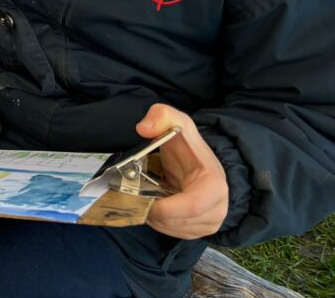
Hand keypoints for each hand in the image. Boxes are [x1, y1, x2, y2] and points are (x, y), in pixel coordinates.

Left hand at [138, 104, 228, 238]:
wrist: (200, 163)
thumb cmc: (188, 145)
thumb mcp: (176, 122)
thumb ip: (161, 116)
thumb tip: (143, 129)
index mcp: (214, 187)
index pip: (192, 206)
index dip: (165, 207)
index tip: (144, 199)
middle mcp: (217, 210)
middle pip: (177, 222)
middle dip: (151, 211)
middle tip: (133, 195)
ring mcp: (209, 224)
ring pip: (172, 230)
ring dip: (152, 217)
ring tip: (143, 197)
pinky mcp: (199, 231)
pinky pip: (173, 234)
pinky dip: (158, 222)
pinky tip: (153, 204)